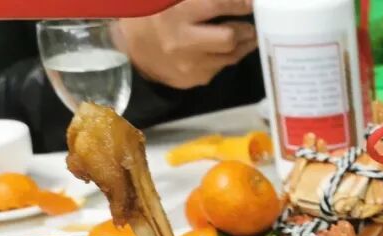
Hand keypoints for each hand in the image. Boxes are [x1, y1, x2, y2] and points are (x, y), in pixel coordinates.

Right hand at [115, 0, 258, 90]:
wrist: (131, 52)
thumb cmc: (150, 16)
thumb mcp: (165, 1)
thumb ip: (199, 0)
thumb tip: (227, 2)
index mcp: (174, 14)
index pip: (216, 6)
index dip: (238, 4)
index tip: (251, 3)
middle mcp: (183, 42)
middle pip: (229, 38)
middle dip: (245, 29)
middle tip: (251, 23)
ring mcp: (190, 65)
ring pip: (231, 56)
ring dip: (244, 44)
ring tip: (247, 34)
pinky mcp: (195, 80)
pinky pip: (221, 67)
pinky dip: (228, 56)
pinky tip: (228, 48)